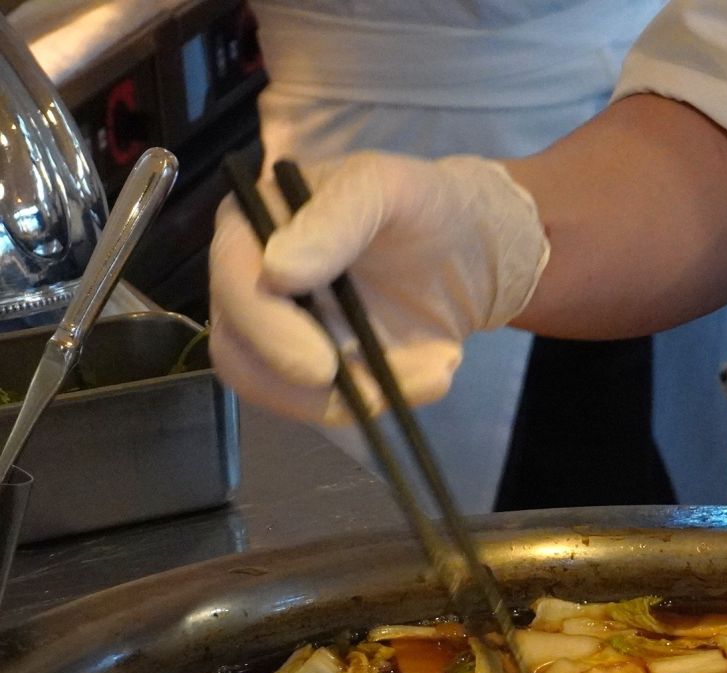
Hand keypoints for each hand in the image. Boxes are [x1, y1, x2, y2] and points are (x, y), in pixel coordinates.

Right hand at [209, 152, 549, 423]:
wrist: (467, 247)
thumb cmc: (417, 204)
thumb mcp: (385, 188)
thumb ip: (336, 217)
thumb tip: (276, 272)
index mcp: (251, 228)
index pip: (232, 284)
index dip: (267, 330)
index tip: (321, 367)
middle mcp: (251, 284)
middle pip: (239, 353)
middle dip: (304, 389)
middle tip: (376, 397)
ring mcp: (283, 333)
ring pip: (281, 392)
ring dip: (353, 402)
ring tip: (432, 375)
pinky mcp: (320, 370)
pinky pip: (330, 403)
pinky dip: (382, 399)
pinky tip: (435, 374)